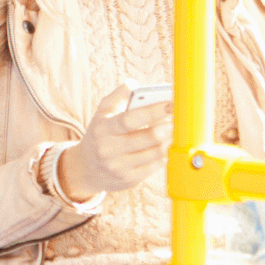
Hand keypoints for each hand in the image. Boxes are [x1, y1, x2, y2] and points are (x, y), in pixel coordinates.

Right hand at [57, 81, 172, 201]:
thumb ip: (118, 96)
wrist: (85, 169)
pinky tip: (166, 146)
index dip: (152, 111)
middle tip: (179, 119)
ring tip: (174, 131)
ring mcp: (118, 167)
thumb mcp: (102, 113)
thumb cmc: (100, 134)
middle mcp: (108, 149)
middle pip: (146, 138)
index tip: (170, 103)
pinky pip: (155, 166)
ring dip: (168, 140)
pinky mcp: (129, 180)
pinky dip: (163, 154)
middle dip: (166, 127)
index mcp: (102, 129)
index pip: (129, 120)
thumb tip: (135, 84)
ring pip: (154, 153)